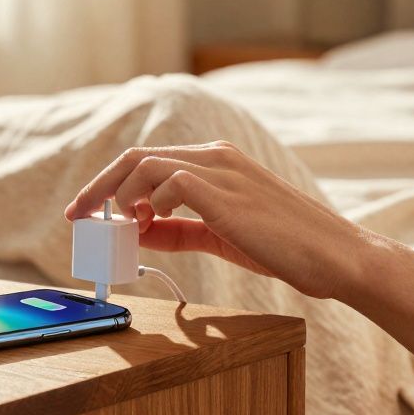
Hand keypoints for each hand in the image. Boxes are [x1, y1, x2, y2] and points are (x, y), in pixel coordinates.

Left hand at [63, 141, 367, 299]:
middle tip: (77, 215)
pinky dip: (150, 204)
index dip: (109, 183)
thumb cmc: (284, 247)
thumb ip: (179, 229)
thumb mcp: (221, 235)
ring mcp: (222, 170)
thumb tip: (134, 231)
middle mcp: (216, 156)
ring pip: (146, 164)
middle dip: (99, 186)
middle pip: (137, 157)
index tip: (87, 209)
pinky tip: (151, 226)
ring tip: (119, 226)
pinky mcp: (227, 192)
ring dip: (119, 196)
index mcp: (216, 160)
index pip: (147, 160)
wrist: (336, 258)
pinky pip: (171, 183)